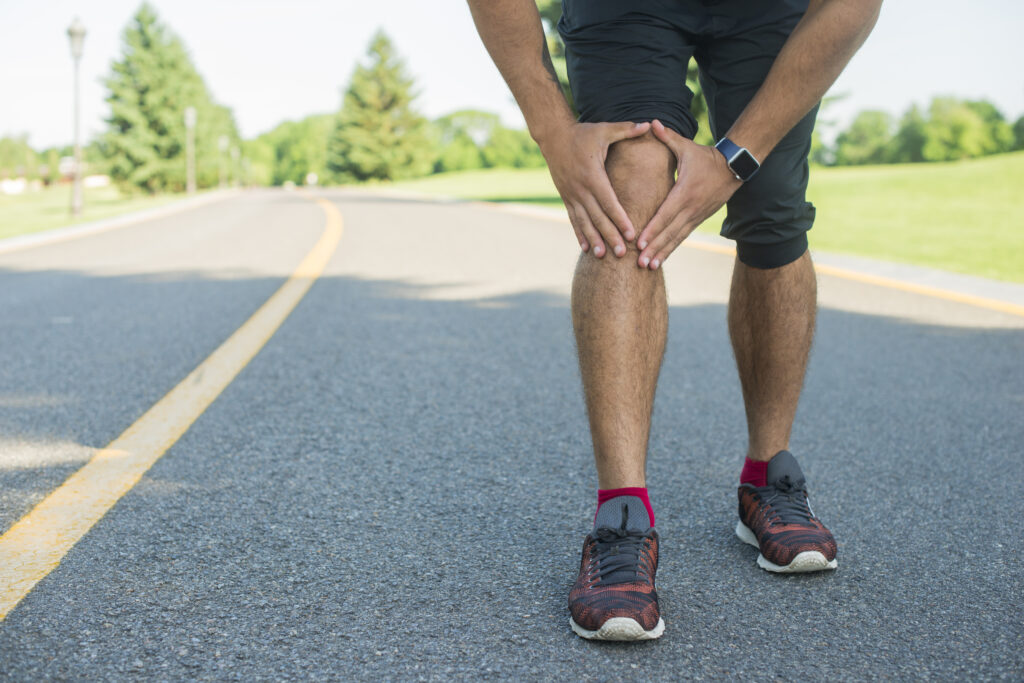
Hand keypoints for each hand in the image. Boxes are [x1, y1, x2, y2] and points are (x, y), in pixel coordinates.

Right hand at [539, 121, 651, 257]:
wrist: (553, 136)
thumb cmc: (583, 133)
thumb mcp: (604, 129)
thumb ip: (626, 130)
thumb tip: (648, 124)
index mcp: (593, 174)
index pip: (609, 201)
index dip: (620, 218)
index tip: (631, 233)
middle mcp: (580, 188)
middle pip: (597, 217)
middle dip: (610, 236)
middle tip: (622, 254)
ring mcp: (571, 195)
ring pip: (584, 222)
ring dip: (594, 240)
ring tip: (603, 256)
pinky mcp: (566, 197)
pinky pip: (574, 219)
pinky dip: (580, 234)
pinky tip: (585, 249)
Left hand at [636, 120, 741, 269]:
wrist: (734, 167)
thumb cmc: (705, 155)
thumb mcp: (687, 146)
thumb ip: (668, 137)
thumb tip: (651, 122)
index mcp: (685, 192)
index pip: (666, 214)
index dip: (653, 229)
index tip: (640, 243)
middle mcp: (691, 208)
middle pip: (670, 232)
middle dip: (654, 248)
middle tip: (639, 263)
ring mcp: (696, 216)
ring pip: (677, 238)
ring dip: (663, 253)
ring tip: (648, 268)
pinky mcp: (699, 219)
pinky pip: (683, 236)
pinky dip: (671, 248)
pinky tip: (660, 260)